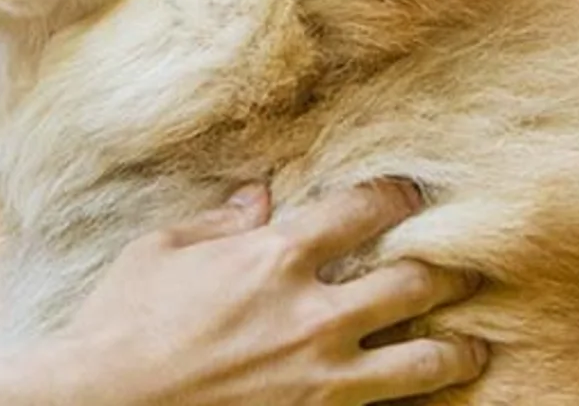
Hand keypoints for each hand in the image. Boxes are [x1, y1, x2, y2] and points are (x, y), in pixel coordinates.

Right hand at [0, 180, 487, 405]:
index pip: (365, 210)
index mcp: (273, 256)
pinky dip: (416, 397)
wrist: (104, 399)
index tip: (410, 194)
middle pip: (415, 280)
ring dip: (459, 348)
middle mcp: (311, 312)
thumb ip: (220, 221)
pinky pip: (388, 405)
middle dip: (448, 269)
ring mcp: (320, 373)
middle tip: (462, 267)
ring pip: (425, 358)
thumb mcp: (161, 250)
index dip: (398, 195)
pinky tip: (428, 391)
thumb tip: (260, 197)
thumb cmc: (121, 320)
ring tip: (475, 346)